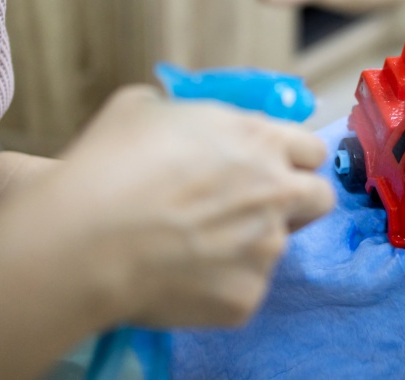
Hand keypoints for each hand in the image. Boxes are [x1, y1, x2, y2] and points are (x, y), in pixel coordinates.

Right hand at [33, 86, 334, 328]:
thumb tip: (179, 124)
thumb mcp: (141, 107)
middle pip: (318, 198)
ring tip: (194, 246)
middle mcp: (276, 192)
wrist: (85, 240)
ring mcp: (266, 249)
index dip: (289, 157)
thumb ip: (181, 113)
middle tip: (252, 208)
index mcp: (259, 140)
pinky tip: (178, 276)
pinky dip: (218, 284)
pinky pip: (242, 288)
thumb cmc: (109, 164)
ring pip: (276, 246)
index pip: (310, 148)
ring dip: (248, 243)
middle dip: (294, 202)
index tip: (266, 167)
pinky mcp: (247, 297)